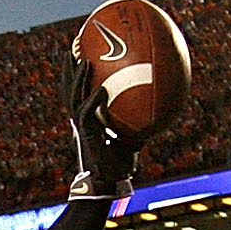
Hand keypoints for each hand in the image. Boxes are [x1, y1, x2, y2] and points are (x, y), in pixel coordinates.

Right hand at [61, 53, 139, 199]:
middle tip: (73, 47)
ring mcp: (82, 128)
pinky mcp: (87, 137)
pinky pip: (87, 115)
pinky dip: (94, 101)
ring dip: (78, 79)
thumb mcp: (133, 137)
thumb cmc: (120, 163)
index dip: (76, 74)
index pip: (77, 92)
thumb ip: (140, 121)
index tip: (80, 54)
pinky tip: (103, 90)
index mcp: (88, 119)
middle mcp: (81, 120)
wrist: (109, 182)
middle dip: (70, 69)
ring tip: (84, 61)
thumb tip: (161, 106)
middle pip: (69, 89)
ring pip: (74, 98)